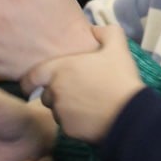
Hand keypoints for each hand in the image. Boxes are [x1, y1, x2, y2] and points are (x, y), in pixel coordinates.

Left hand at [22, 25, 143, 143]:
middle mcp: (54, 91)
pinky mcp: (68, 130)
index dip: (30, 81)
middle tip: (74, 92)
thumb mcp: (118, 47)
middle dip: (55, 94)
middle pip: (45, 95)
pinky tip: (90, 118)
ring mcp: (60, 113)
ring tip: (85, 105)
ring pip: (56, 111)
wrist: (129, 114)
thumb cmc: (120, 78)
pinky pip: (66, 125)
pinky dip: (75, 122)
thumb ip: (105, 32)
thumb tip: (94, 29)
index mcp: (60, 70)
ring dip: (65, 108)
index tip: (34, 84)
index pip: (31, 77)